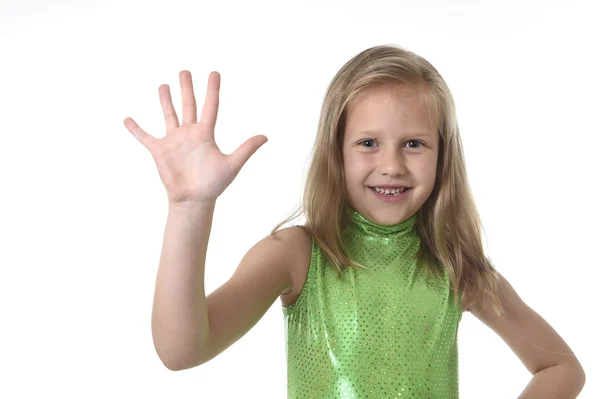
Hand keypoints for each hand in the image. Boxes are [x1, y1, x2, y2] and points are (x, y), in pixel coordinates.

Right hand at [124, 70, 267, 204]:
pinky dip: (136, 129)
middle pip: (188, 105)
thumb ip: (246, 149)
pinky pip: (145, 137)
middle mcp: (189, 133)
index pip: (210, 106)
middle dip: (187, 88)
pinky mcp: (159, 151)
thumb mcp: (232, 164)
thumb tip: (265, 137)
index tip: (214, 73)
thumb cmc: (214, 184)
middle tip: (185, 71)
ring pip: (169, 115)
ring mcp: (174, 141)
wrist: (194, 200)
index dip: (213, 90)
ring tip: (163, 85)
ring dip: (166, 101)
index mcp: (206, 134)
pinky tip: (127, 119)